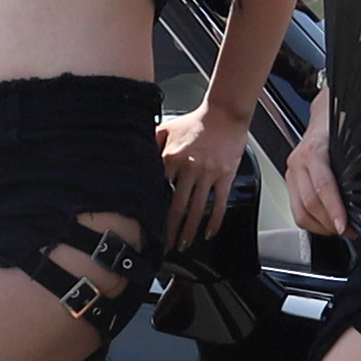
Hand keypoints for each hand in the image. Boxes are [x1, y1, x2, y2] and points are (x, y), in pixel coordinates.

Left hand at [159, 100, 247, 249]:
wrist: (224, 113)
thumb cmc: (195, 122)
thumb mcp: (167, 128)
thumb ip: (151, 144)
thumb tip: (135, 158)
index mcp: (171, 158)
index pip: (158, 191)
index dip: (152, 211)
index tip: (148, 226)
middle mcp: (189, 168)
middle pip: (176, 207)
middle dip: (170, 230)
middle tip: (165, 246)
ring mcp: (208, 174)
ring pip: (196, 210)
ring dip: (189, 231)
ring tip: (183, 244)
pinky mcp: (225, 176)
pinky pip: (218, 204)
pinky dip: (214, 222)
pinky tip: (208, 233)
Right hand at [285, 92, 344, 235]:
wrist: (322, 115)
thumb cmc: (338, 125)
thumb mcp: (352, 139)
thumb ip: (357, 162)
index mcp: (313, 151)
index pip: (322, 187)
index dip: (333, 210)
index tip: (343, 226)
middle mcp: (297, 163)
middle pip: (309, 204)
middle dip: (329, 223)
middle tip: (348, 231)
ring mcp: (291, 173)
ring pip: (299, 211)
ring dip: (320, 227)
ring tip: (339, 230)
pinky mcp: (290, 182)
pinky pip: (296, 209)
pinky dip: (312, 222)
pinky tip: (327, 223)